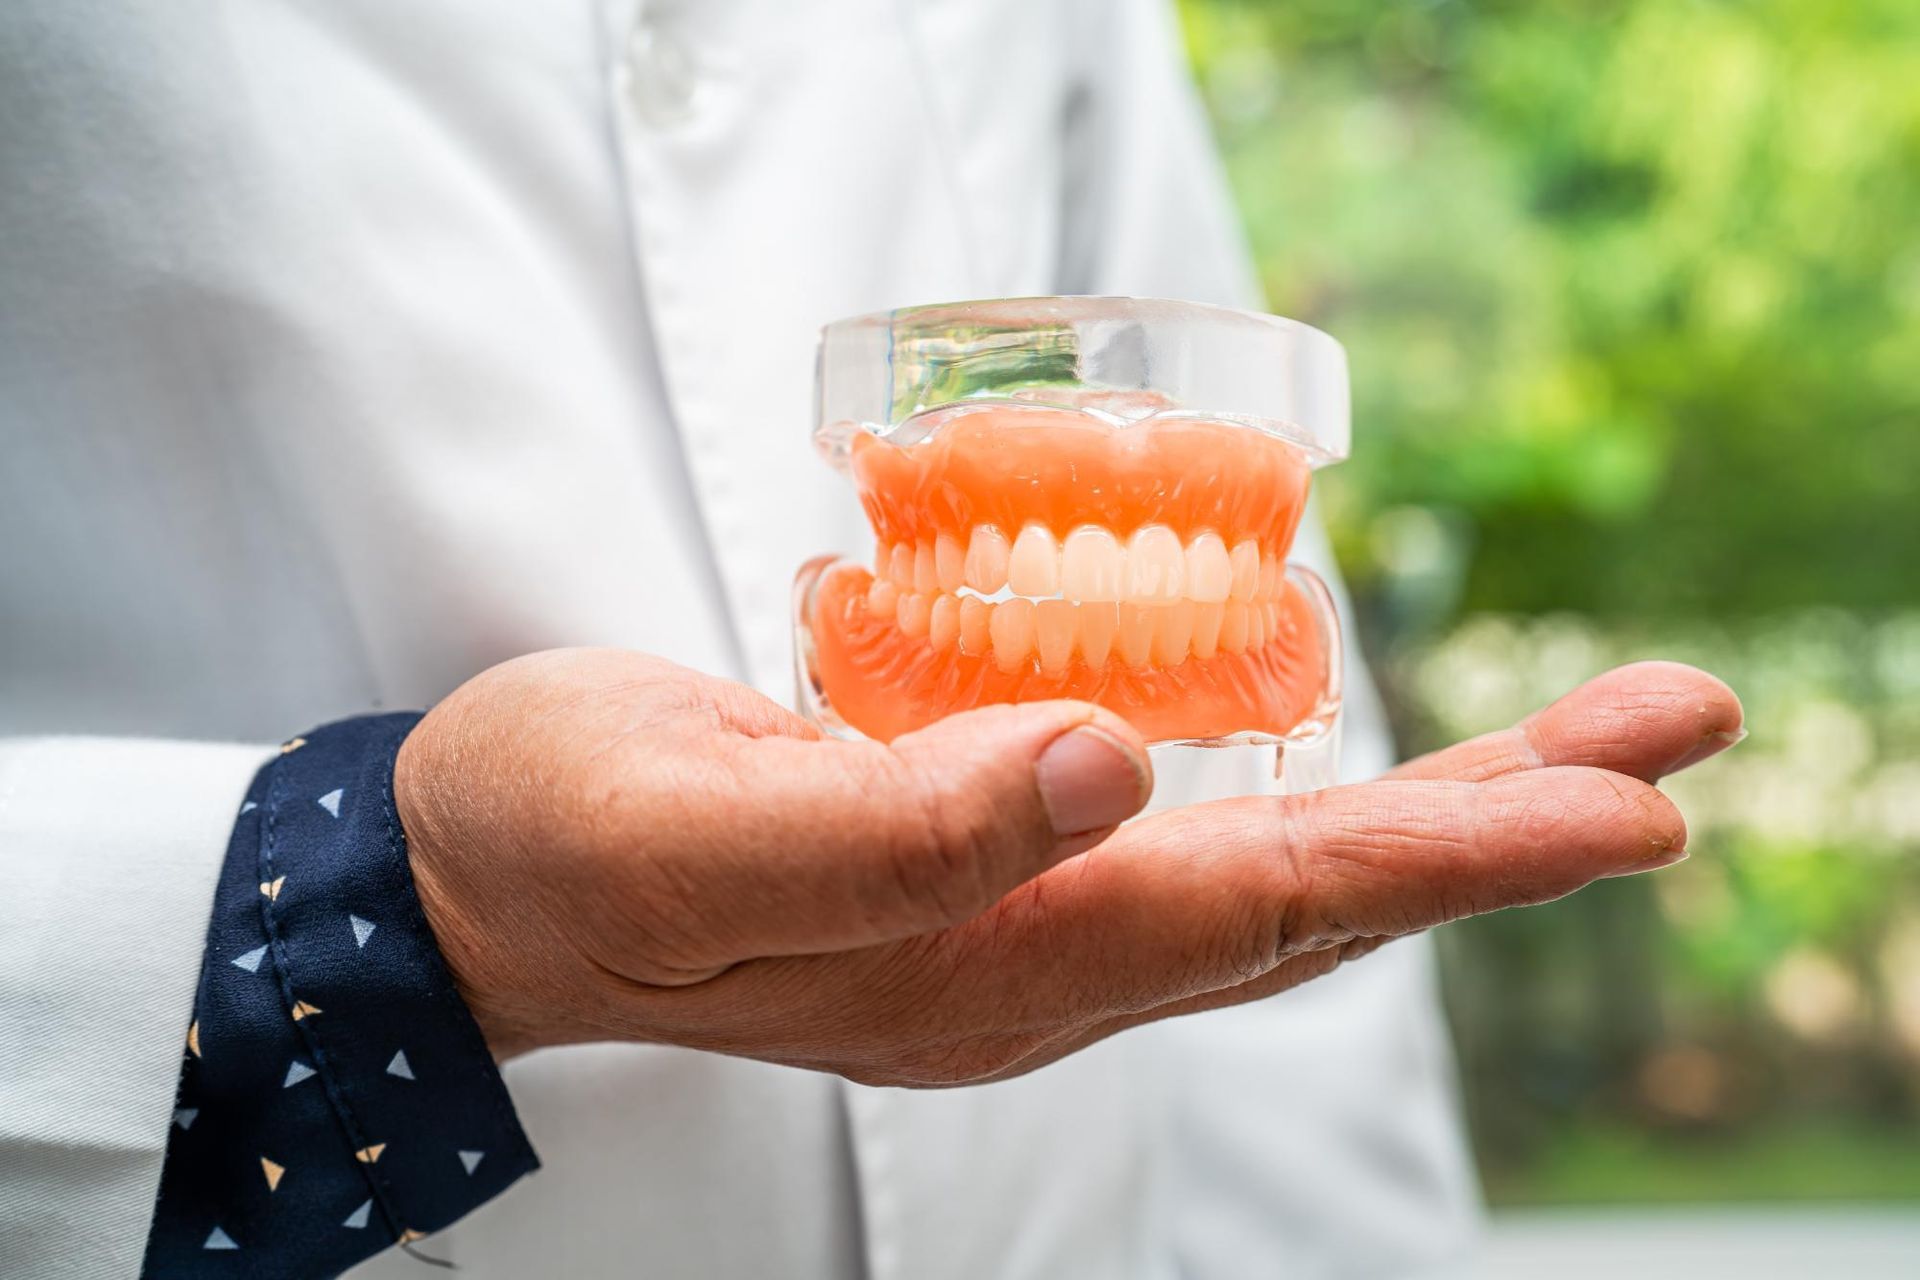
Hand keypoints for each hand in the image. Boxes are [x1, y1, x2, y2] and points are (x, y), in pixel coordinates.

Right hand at [396, 650, 1739, 1082]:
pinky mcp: (984, 868)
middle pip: (1316, 897)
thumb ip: (905, 818)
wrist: (473, 882)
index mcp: (983, 961)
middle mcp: (1032, 961)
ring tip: (1577, 753)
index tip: (1628, 805)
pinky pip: (1195, 854)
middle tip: (1668, 740)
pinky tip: (1361, 775)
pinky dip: (1315, 812)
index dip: (1453, 853)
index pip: (1265, 904)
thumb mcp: (703, 821)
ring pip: (1275, 877)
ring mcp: (1014, 925)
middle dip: (1504, 825)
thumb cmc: (562, 836)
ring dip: (1436, 816)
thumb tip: (1110, 764)